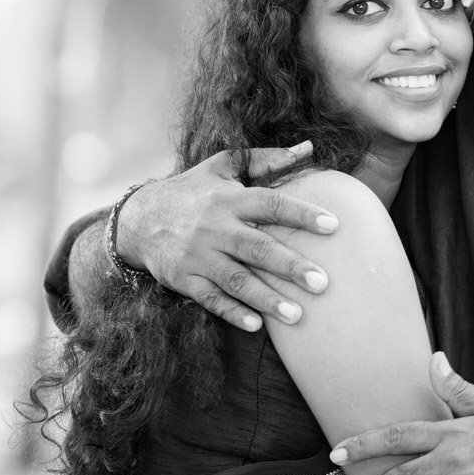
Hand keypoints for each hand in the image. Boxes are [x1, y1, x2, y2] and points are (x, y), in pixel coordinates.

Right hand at [117, 143, 337, 331]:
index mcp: (229, 198)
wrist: (139, 218)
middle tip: (323, 283)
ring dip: (267, 298)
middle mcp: (214, 226)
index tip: (333, 225)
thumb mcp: (224, 167)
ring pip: (236, 279)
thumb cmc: (194, 191)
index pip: (270, 204)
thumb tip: (308, 148)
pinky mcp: (183, 279)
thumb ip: (267, 160)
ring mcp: (197, 255)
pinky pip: (210, 299)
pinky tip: (256, 326)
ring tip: (297, 315)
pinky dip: (232, 313)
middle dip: (290, 266)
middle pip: (257, 247)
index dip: (302, 213)